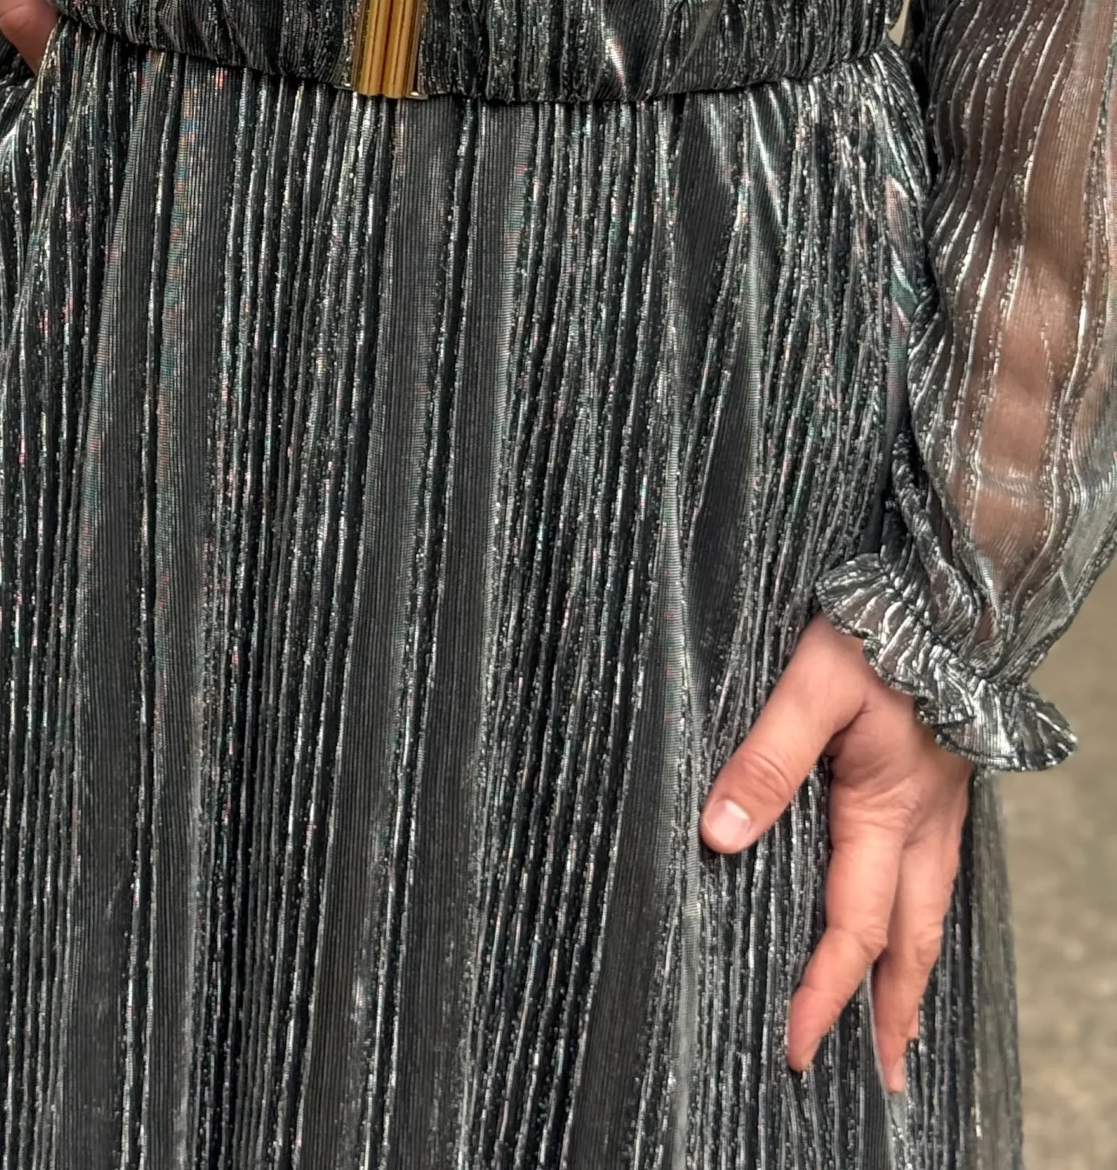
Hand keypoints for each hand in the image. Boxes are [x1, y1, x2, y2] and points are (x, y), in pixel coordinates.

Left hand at [700, 615, 970, 1093]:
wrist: (954, 596)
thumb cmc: (881, 633)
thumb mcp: (810, 686)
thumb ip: (765, 756)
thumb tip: (719, 834)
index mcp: (887, 813)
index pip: (853, 929)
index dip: (824, 993)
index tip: (797, 1048)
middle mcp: (923, 825)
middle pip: (911, 944)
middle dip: (892, 1015)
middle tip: (884, 1078)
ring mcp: (940, 807)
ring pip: (931, 912)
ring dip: (912, 972)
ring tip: (899, 1021)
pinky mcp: (942, 785)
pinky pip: (936, 874)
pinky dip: (923, 918)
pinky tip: (909, 920)